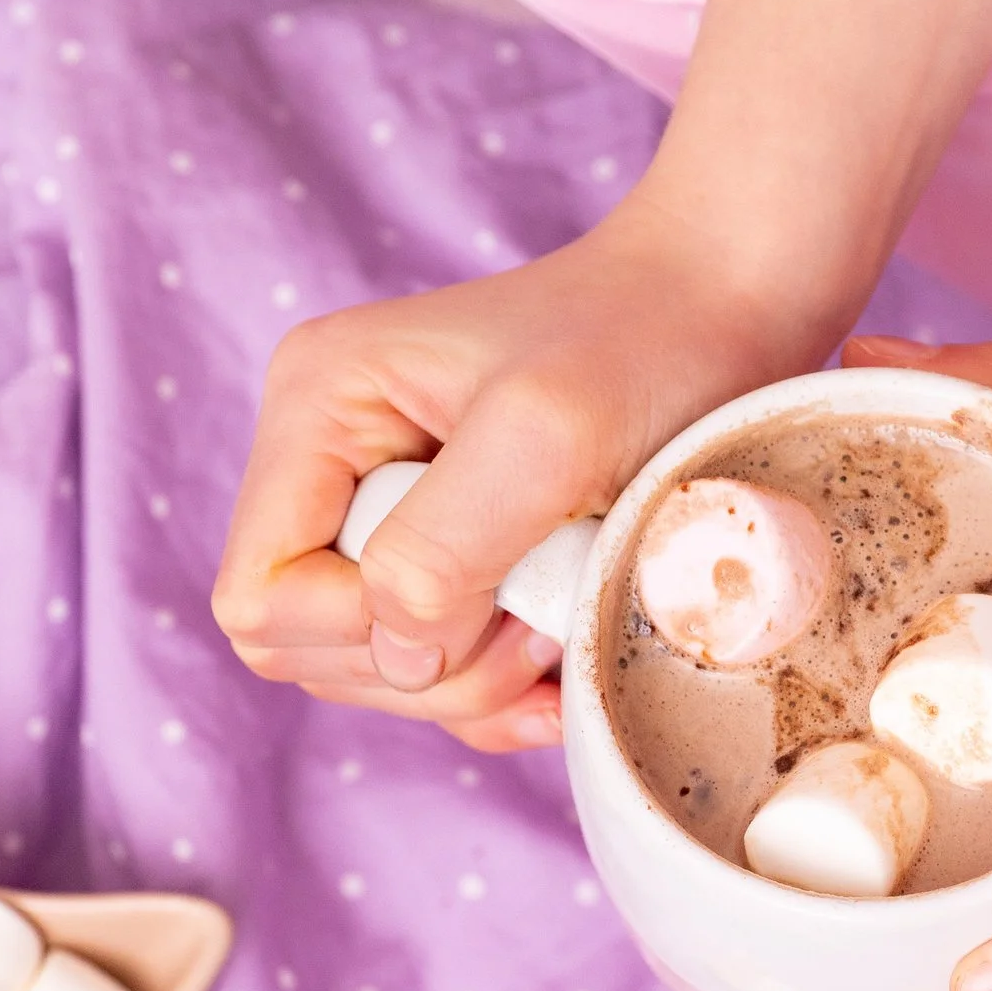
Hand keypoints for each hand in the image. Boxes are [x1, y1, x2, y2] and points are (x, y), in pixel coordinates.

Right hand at [213, 200, 825, 753]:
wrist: (731, 301)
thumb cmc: (646, 343)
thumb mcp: (541, 439)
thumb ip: (442, 552)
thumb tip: (395, 656)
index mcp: (316, 409)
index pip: (260, 596)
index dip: (359, 632)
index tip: (484, 596)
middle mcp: (329, 462)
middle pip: (308, 648)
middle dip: (427, 662)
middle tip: (541, 607)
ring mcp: (385, 512)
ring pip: (374, 673)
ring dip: (475, 678)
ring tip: (565, 604)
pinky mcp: (447, 555)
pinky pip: (435, 674)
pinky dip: (502, 689)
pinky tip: (566, 658)